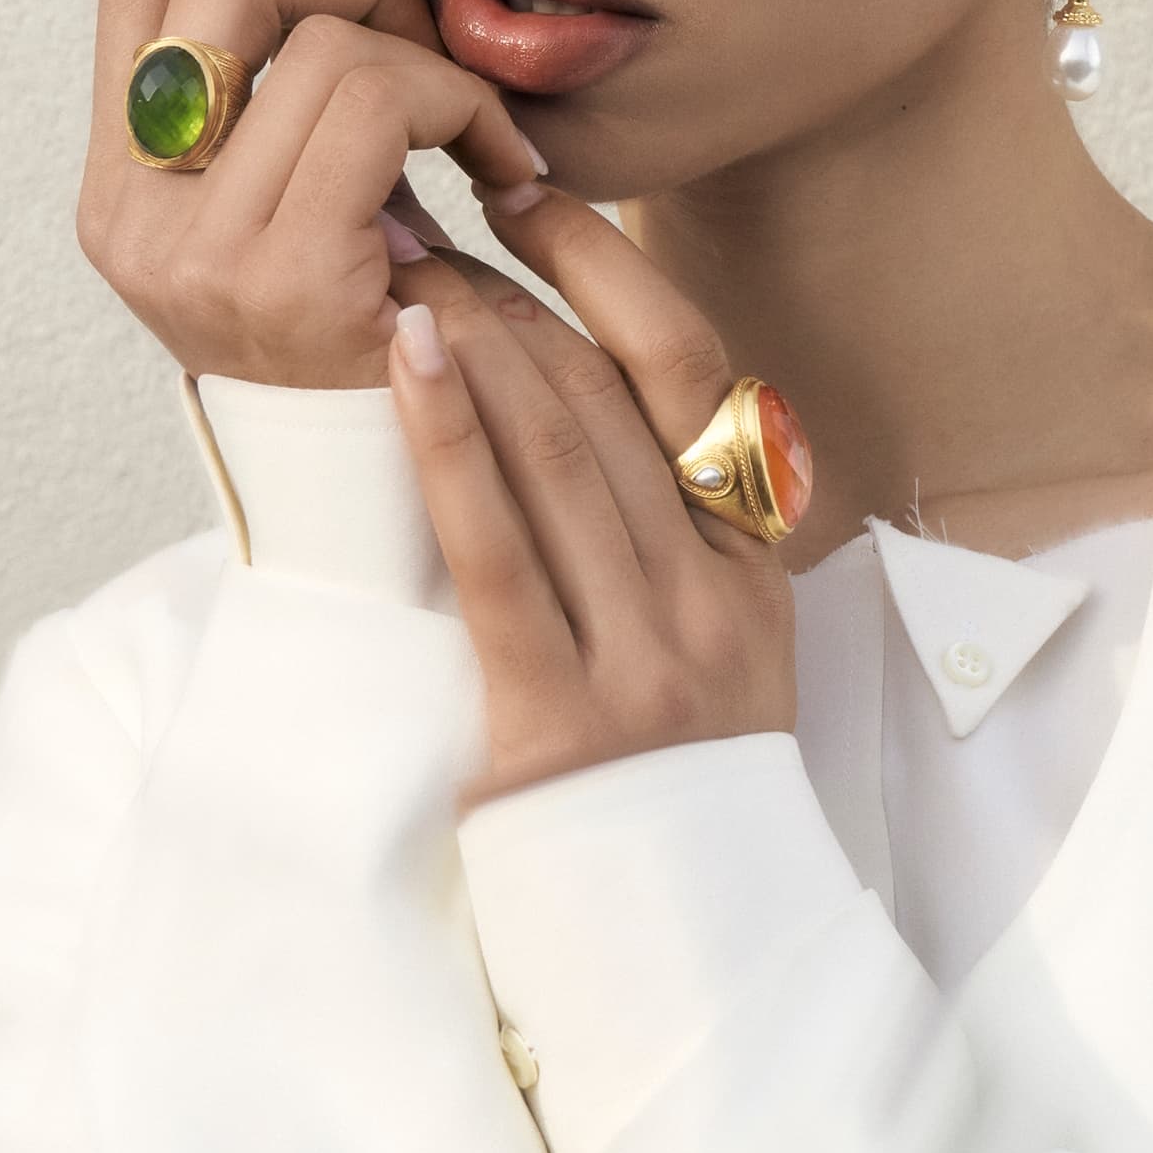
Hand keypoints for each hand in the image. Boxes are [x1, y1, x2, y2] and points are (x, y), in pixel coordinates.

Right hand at [76, 0, 544, 389]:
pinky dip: (465, 111)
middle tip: (438, 30)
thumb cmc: (388, 331)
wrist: (418, 499)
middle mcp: (130, 215)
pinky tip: (506, 170)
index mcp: (121, 178)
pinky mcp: (280, 279)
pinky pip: (378, 103)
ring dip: (435, 60)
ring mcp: (192, 254)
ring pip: (324, 40)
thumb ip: (300, 68)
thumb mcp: (326, 183)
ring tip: (481, 130)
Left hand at [380, 185, 805, 809]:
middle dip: (507, 294)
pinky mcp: (562, 721)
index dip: (611, 273)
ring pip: (556, 454)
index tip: (539, 199)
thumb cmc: (677, 785)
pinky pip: (498, 553)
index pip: (688, 374)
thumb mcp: (721, 645)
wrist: (697, 953)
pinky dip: (447, 445)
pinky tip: (402, 370)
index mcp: (752, 563)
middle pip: (606, 399)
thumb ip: (671, 536)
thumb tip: (573, 398)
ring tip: (400, 270)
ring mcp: (646, 658)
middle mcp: (711, 595)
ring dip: (468, 344)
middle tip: (425, 223)